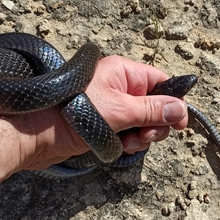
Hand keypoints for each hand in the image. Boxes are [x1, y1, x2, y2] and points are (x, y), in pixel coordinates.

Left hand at [10, 56, 188, 171]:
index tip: (181, 123)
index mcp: (123, 72)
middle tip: (145, 135)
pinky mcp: (104, 125)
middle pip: (154, 106)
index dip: (173, 101)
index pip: (160, 81)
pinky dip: (129, 142)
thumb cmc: (76, 113)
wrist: (38, 134)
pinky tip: (119, 146)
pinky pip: (128, 134)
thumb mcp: (121, 110)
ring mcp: (111, 107)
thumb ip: (153, 110)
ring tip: (127, 142)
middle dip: (154, 124)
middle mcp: (119, 87)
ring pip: (142, 124)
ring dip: (141, 137)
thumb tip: (182, 109)